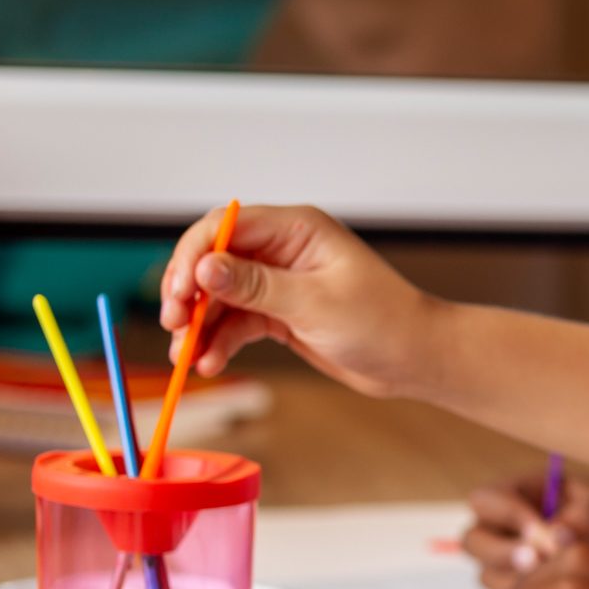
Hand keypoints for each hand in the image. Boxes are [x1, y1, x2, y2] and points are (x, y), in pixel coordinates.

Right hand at [158, 203, 440, 397]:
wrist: (414, 360)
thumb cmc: (383, 322)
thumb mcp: (315, 304)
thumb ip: (256, 286)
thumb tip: (205, 267)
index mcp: (297, 229)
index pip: (226, 226)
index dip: (194, 255)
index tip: (179, 290)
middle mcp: (283, 250)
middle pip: (214, 261)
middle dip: (188, 293)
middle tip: (174, 324)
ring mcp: (279, 283)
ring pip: (220, 296)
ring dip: (199, 325)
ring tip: (187, 356)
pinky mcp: (279, 313)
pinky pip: (237, 322)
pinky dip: (219, 341)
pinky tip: (208, 362)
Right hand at [461, 477, 588, 588]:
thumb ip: (588, 517)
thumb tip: (556, 536)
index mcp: (533, 493)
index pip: (487, 500)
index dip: (508, 515)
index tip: (544, 533)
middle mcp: (520, 529)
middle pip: (477, 542)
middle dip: (503, 553)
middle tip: (538, 563)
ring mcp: (527, 565)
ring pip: (493, 578)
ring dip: (514, 586)